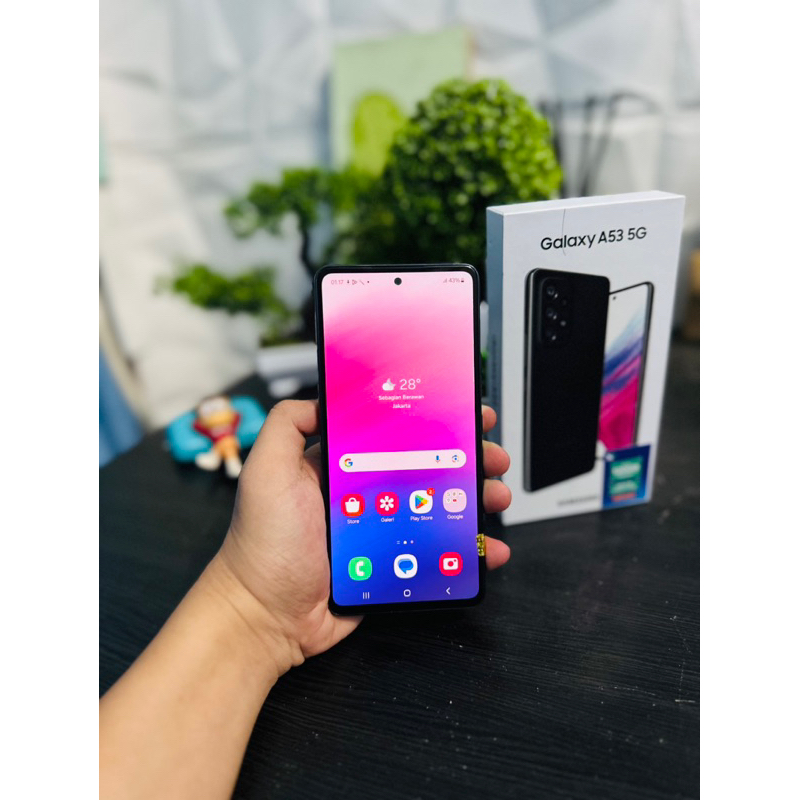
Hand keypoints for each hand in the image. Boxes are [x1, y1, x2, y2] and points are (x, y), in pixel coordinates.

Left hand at [214, 399, 511, 673]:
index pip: (395, 432)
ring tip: (496, 495)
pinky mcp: (393, 565)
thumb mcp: (266, 471)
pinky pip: (436, 552)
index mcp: (342, 466)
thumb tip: (324, 396)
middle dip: (466, 457)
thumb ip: (288, 425)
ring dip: (474, 499)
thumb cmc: (263, 543)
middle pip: (427, 467)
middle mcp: (366, 494)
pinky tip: (487, 547)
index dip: (430, 419)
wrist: (265, 617)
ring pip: (440, 507)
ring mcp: (382, 530)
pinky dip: (467, 550)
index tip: (462, 411)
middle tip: (492, 456)